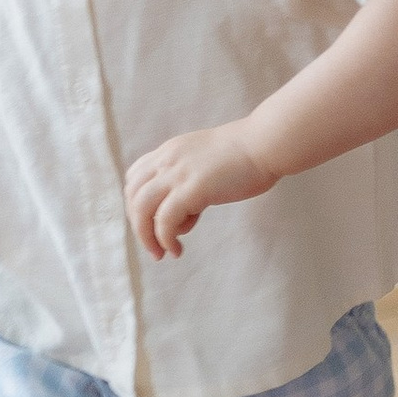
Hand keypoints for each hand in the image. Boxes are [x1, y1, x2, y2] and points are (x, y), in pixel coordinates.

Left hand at [126, 120, 279, 260]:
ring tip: (162, 253)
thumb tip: (190, 205)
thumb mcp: (206, 160)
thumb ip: (192, 177)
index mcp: (171, 151)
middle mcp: (167, 160)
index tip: (152, 222)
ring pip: (141, 210)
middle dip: (138, 225)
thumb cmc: (247, 154)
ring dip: (146, 237)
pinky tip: (178, 249)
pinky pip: (164, 221)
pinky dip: (165, 239)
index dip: (137, 203)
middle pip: (132, 195)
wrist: (265, 143)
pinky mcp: (191, 190)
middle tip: (154, 245)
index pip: (135, 177)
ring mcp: (177, 173)